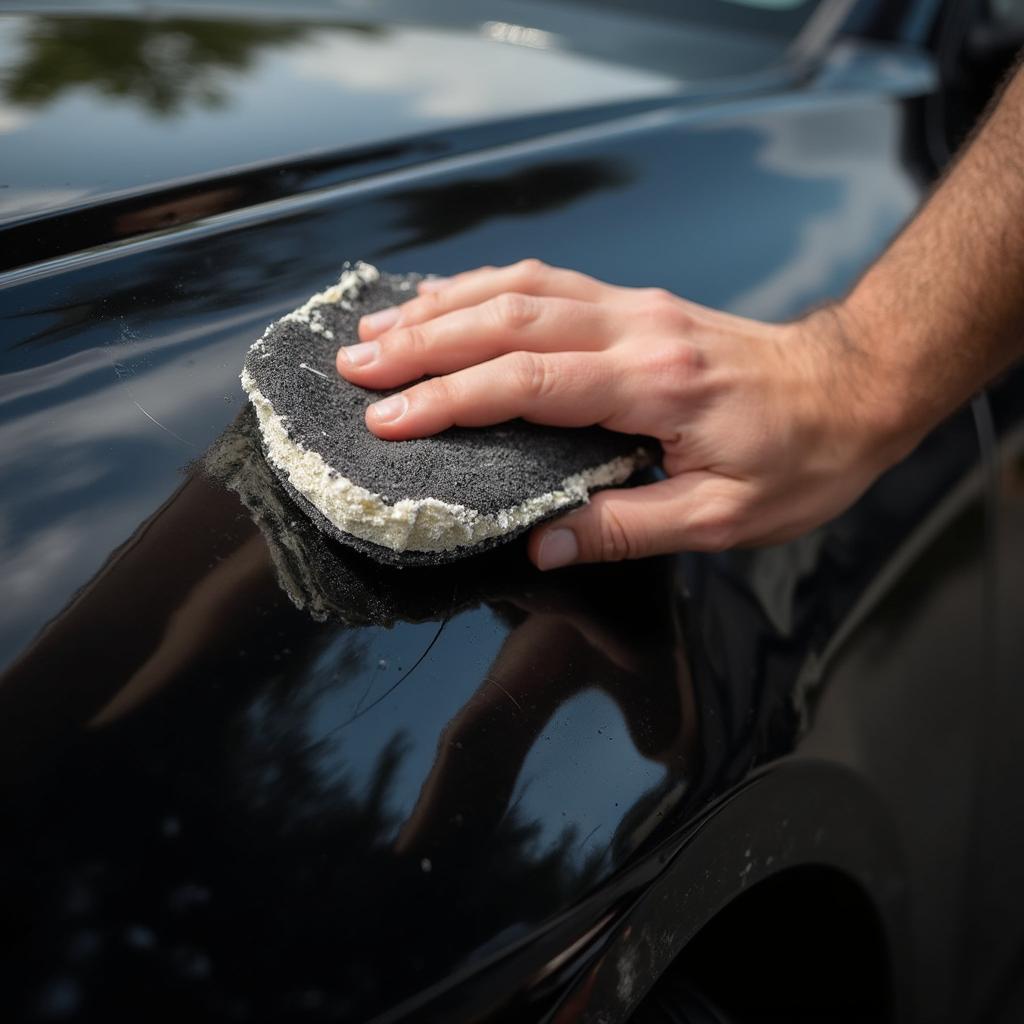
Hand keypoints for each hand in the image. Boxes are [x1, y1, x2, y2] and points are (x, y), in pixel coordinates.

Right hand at [336, 260, 915, 568]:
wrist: (857, 386)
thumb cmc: (801, 458)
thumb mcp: (725, 518)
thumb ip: (628, 528)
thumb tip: (541, 547)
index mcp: (652, 386)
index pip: (525, 383)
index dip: (447, 399)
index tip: (386, 419)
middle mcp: (635, 329)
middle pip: (506, 317)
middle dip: (420, 340)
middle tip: (352, 363)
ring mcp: (635, 306)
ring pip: (520, 286)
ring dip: (442, 304)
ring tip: (378, 325)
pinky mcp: (637, 303)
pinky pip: (547, 280)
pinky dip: (487, 285)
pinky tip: (451, 299)